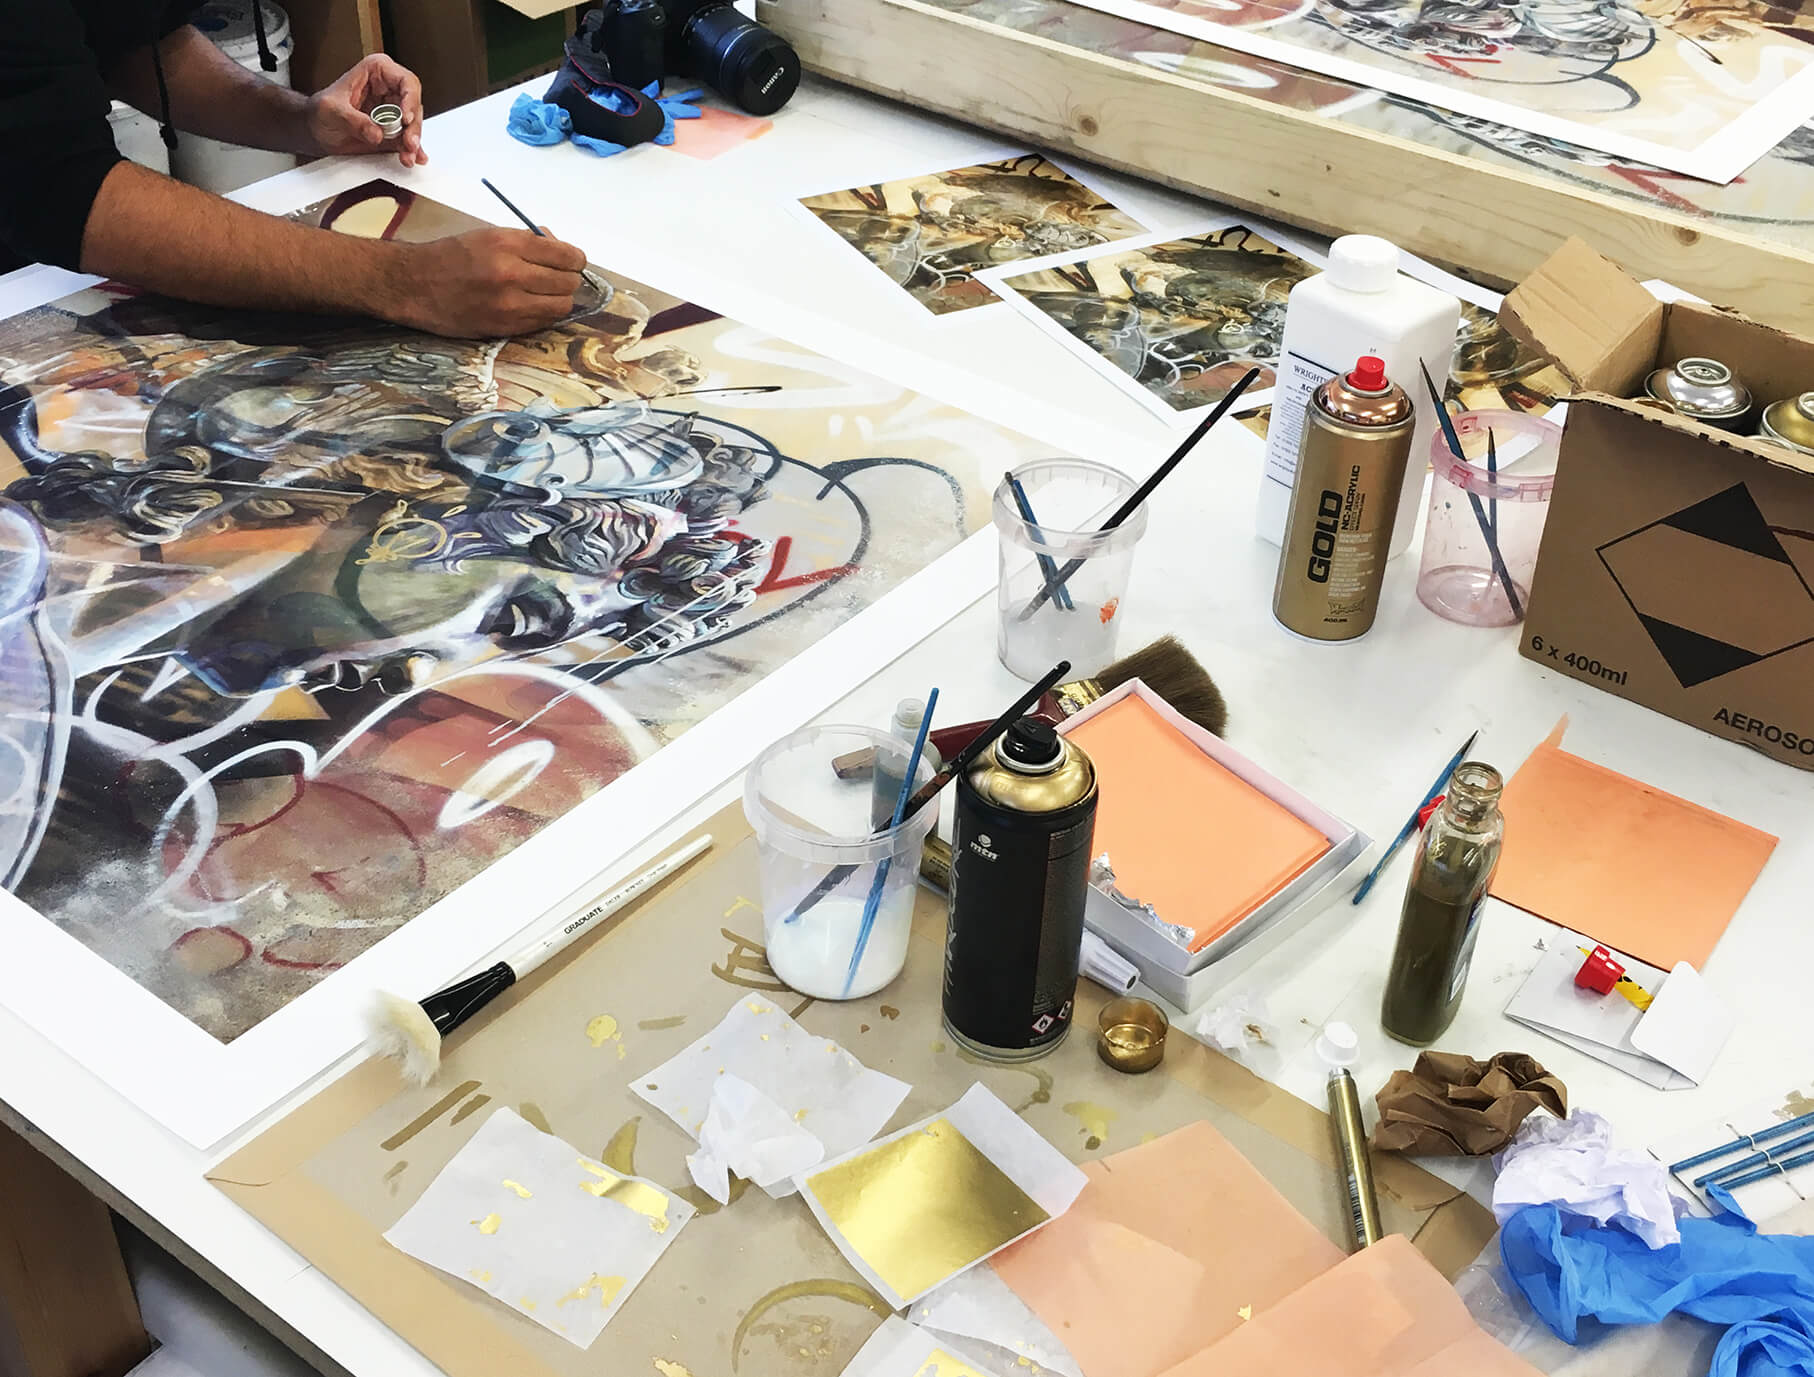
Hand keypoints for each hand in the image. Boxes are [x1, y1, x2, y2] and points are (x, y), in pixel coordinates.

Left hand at [305, 54, 427, 166]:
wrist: (315, 130)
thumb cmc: (319, 111)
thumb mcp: (331, 110)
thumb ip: (353, 120)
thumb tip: (376, 133)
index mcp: (376, 71)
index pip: (405, 81)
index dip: (410, 99)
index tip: (406, 118)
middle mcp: (388, 89)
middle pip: (414, 105)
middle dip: (413, 127)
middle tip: (409, 143)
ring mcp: (393, 111)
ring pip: (413, 125)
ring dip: (413, 142)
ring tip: (407, 156)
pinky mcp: (393, 131)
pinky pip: (407, 140)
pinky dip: (410, 151)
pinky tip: (411, 158)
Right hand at [388, 228, 587, 337]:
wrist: (414, 284)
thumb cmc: (452, 255)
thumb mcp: (489, 235)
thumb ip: (528, 241)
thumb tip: (560, 246)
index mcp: (508, 244)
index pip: (566, 256)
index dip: (575, 259)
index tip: (572, 261)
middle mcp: (512, 274)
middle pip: (569, 283)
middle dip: (568, 279)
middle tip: (557, 278)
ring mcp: (509, 305)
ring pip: (562, 306)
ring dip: (559, 299)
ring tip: (545, 293)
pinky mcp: (505, 327)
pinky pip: (543, 323)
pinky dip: (544, 314)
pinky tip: (531, 306)